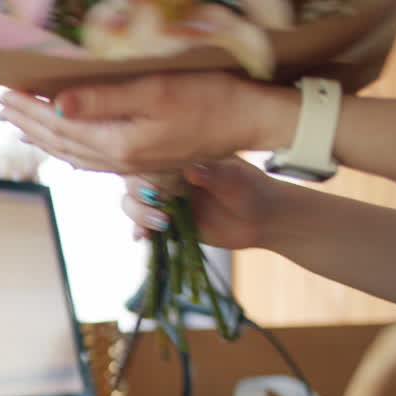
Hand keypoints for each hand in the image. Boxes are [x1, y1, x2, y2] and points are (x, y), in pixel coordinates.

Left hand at [0, 72, 294, 173]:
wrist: (253, 119)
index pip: (59, 127)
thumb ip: (105, 100)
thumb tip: (59, 105)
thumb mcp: (157, 91)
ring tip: (20, 123)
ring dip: (44, 137)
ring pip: (74, 152)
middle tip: (0, 105)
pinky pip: (94, 156)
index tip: (3, 92)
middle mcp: (121, 160)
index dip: (29, 109)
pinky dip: (70, 146)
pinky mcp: (146, 158)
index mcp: (119, 145)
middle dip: (28, 123)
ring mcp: (134, 163)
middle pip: (61, 142)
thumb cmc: (212, 97)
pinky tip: (65, 140)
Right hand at [123, 158, 280, 250]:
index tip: (159, 187)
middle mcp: (168, 176)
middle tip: (161, 208)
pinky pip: (142, 225)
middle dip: (140, 195)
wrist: (263, 220)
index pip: (149, 157)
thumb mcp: (237, 180)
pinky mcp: (166, 221)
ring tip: (162, 225)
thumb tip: (190, 169)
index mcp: (182, 157)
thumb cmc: (253, 191)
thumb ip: (214, 174)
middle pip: (132, 180)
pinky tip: (143, 237)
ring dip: (139, 214)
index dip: (146, 172)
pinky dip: (139, 230)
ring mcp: (165, 198)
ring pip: (132, 202)